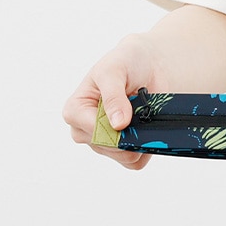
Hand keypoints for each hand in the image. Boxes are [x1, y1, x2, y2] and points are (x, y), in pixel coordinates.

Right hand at [62, 33, 157, 170]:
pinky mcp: (124, 149)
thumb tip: (117, 124)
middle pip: (110, 149)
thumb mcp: (114, 71)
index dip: (116, 128)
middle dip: (131, 132)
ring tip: (144, 115)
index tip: (131, 113)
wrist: (148, 65)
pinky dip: (148, 148)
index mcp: (75, 111)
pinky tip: (150, 128)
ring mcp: (105, 142)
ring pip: (124, 158)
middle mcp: (86, 130)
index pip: (94, 133)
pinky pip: (136, 162)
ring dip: (141, 138)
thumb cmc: (125, 63)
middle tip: (141, 110)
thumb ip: (113, 97)